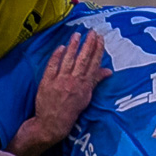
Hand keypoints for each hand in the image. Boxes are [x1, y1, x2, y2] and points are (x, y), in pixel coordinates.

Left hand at [32, 31, 104, 146]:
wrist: (52, 123)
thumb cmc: (71, 110)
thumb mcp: (86, 97)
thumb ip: (95, 81)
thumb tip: (108, 71)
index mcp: (84, 86)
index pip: (93, 65)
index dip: (97, 50)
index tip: (100, 38)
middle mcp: (74, 82)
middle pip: (83, 60)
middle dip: (88, 45)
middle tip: (92, 32)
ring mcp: (60, 82)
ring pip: (68, 61)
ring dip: (73, 47)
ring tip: (77, 34)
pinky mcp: (47, 83)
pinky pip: (52, 66)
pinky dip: (57, 56)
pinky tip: (61, 47)